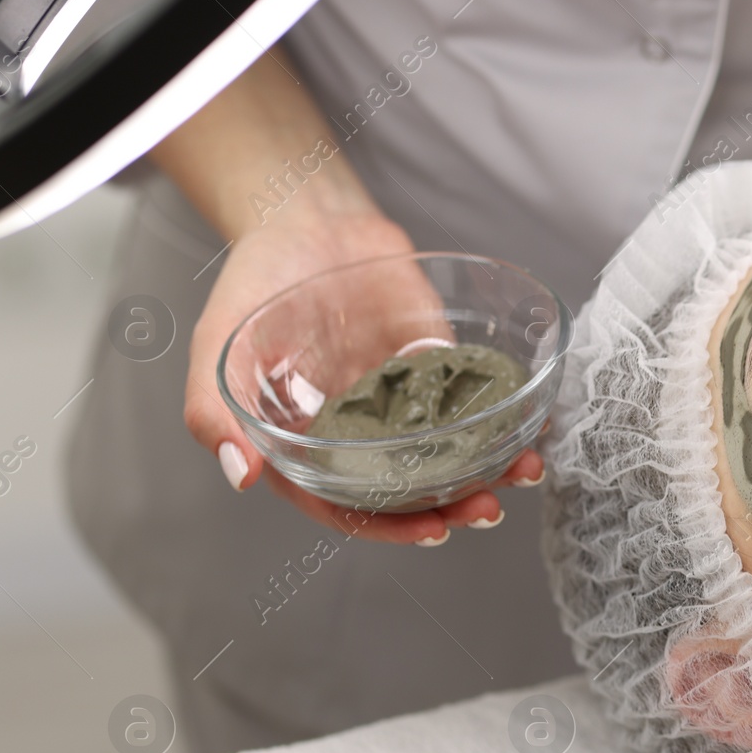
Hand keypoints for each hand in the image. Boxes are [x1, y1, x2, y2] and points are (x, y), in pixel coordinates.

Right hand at [184, 210, 544, 544]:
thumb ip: (216, 413)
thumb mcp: (221, 348)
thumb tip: (242, 476)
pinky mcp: (438, 367)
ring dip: (489, 471)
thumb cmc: (256, 287)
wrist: (307, 222)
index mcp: (310, 447)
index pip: (352, 507)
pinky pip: (475, 403)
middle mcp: (361, 436)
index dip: (392, 527)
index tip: (432, 530)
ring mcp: (404, 403)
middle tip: (487, 507)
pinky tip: (535, 425)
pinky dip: (505, 419)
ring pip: (451, 454)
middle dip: (454, 506)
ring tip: (523, 471)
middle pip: (412, 490)